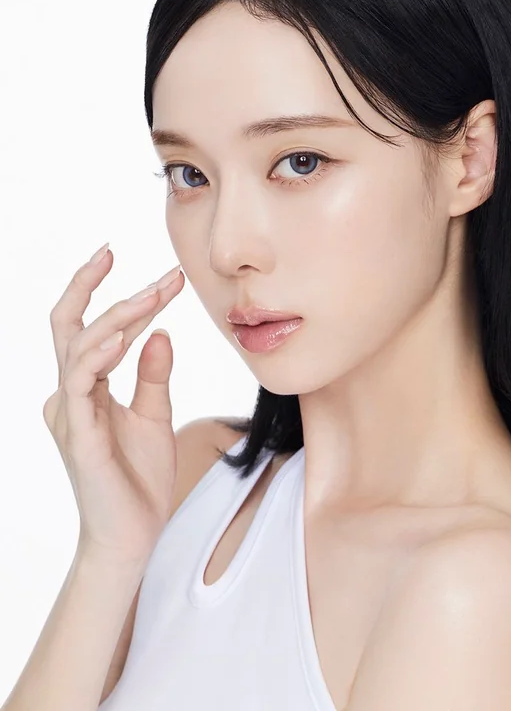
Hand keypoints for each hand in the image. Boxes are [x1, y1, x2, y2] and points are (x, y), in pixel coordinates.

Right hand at [43, 245, 184, 566]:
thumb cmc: (139, 480)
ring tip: (152, 292)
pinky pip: (81, 385)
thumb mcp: (155, 416)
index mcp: (85, 389)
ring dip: (117, 316)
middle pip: (68, 326)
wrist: (134, 537)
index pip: (97, 330)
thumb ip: (153, 375)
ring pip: (78, 347)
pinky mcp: (79, 435)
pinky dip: (101, 355)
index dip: (128, 300)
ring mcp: (70, 414)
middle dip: (89, 285)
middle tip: (114, 251)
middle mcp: (69, 396)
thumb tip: (159, 331)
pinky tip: (125, 335)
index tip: (165, 276)